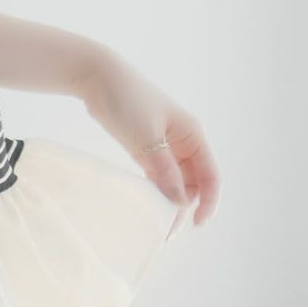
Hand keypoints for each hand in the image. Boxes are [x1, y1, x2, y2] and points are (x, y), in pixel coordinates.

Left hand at [78, 51, 220, 227]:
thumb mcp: (146, 139)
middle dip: (185, 206)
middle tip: (168, 231)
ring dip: (170, 200)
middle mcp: (184, 140)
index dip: (208, 202)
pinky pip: (158, 173)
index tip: (196, 225)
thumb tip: (181, 202)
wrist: (97, 76)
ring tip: (159, 224)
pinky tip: (149, 205)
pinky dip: (156, 189)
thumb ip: (164, 171)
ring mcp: (165, 143)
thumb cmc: (126, 101)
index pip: (210, 175)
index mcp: (192, 134)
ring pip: (175, 180)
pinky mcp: (146, 146)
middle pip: (194, 181)